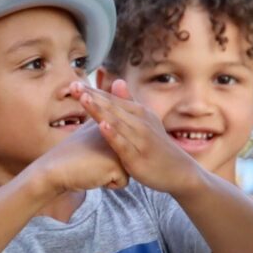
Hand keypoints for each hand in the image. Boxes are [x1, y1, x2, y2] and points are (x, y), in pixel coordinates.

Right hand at [34, 119, 128, 194]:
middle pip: (127, 159)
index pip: (123, 147)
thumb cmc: (71, 157)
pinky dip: (109, 184)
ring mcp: (119, 146)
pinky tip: (94, 175)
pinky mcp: (117, 164)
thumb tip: (122, 141)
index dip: (107, 156)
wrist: (55, 170)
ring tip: (92, 166)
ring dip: (111, 175)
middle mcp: (119, 131)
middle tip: (90, 160)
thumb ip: (107, 136)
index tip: (90, 152)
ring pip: (127, 170)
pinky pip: (123, 182)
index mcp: (112, 121)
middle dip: (110, 165)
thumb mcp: (90, 137)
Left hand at [70, 79, 198, 195]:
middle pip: (112, 107)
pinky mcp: (138, 157)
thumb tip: (117, 81)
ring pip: (116, 122)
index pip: (112, 99)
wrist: (179, 171)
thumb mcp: (145, 121)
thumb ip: (130, 102)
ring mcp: (140, 139)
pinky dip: (113, 134)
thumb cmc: (158, 147)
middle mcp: (140, 122)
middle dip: (92, 96)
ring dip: (99, 110)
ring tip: (83, 99)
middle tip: (72, 86)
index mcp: (140, 112)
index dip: (93, 91)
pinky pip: (123, 144)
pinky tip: (101, 126)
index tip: (73, 83)